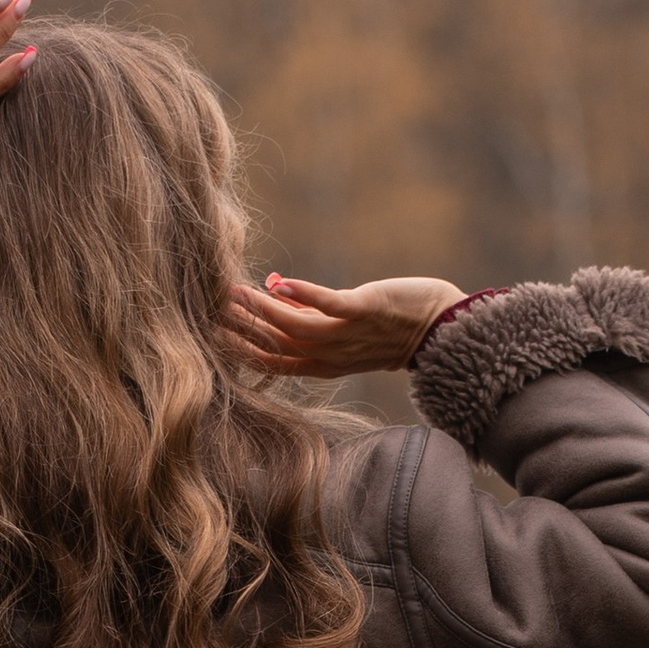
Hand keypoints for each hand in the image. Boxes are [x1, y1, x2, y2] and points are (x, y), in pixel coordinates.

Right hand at [223, 271, 465, 377]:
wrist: (439, 329)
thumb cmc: (390, 327)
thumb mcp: (343, 332)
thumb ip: (310, 319)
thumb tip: (276, 293)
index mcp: (322, 364)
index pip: (270, 361)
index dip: (240, 349)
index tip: (210, 332)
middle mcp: (329, 356)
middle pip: (275, 346)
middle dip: (240, 329)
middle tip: (210, 310)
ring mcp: (345, 335)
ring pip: (293, 327)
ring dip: (261, 310)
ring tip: (233, 292)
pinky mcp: (362, 311)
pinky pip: (327, 305)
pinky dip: (302, 294)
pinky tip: (277, 283)